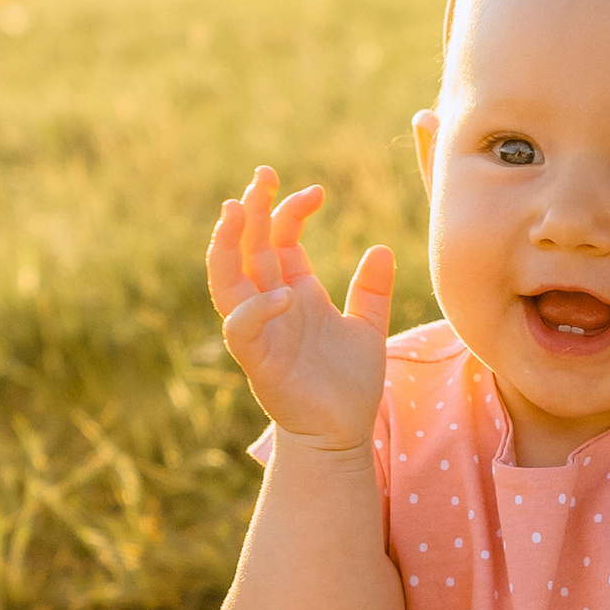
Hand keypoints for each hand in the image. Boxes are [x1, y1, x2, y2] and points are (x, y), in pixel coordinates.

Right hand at [207, 164, 393, 448]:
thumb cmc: (349, 384)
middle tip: (264, 175)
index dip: (291, 210)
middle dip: (252, 208)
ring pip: (227, 280)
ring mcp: (261, 331)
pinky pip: (242, 328)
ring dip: (227, 245)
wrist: (342, 434)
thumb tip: (381, 249)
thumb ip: (371, 291)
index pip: (280, 238)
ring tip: (238, 211)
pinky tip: (285, 294)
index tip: (317, 192)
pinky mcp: (258, 362)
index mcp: (294, 291)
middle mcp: (272, 305)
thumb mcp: (368, 328)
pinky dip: (256, 308)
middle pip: (248, 247)